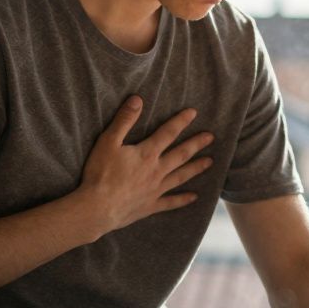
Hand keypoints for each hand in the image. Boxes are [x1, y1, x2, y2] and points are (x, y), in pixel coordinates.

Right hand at [75, 95, 213, 237]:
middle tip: (211, 137)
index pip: (168, 133)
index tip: (194, 113)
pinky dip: (183, 200)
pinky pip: (171, 202)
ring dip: (196, 168)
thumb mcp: (108, 142)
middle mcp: (156, 171)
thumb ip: (124, 121)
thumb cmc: (100, 174)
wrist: (97, 208)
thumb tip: (138, 99)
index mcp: (147, 154)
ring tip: (210, 162)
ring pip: (181, 176)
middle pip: (181, 155)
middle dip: (196, 144)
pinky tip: (194, 197)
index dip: (181, 121)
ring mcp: (155, 190)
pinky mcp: (150, 206)